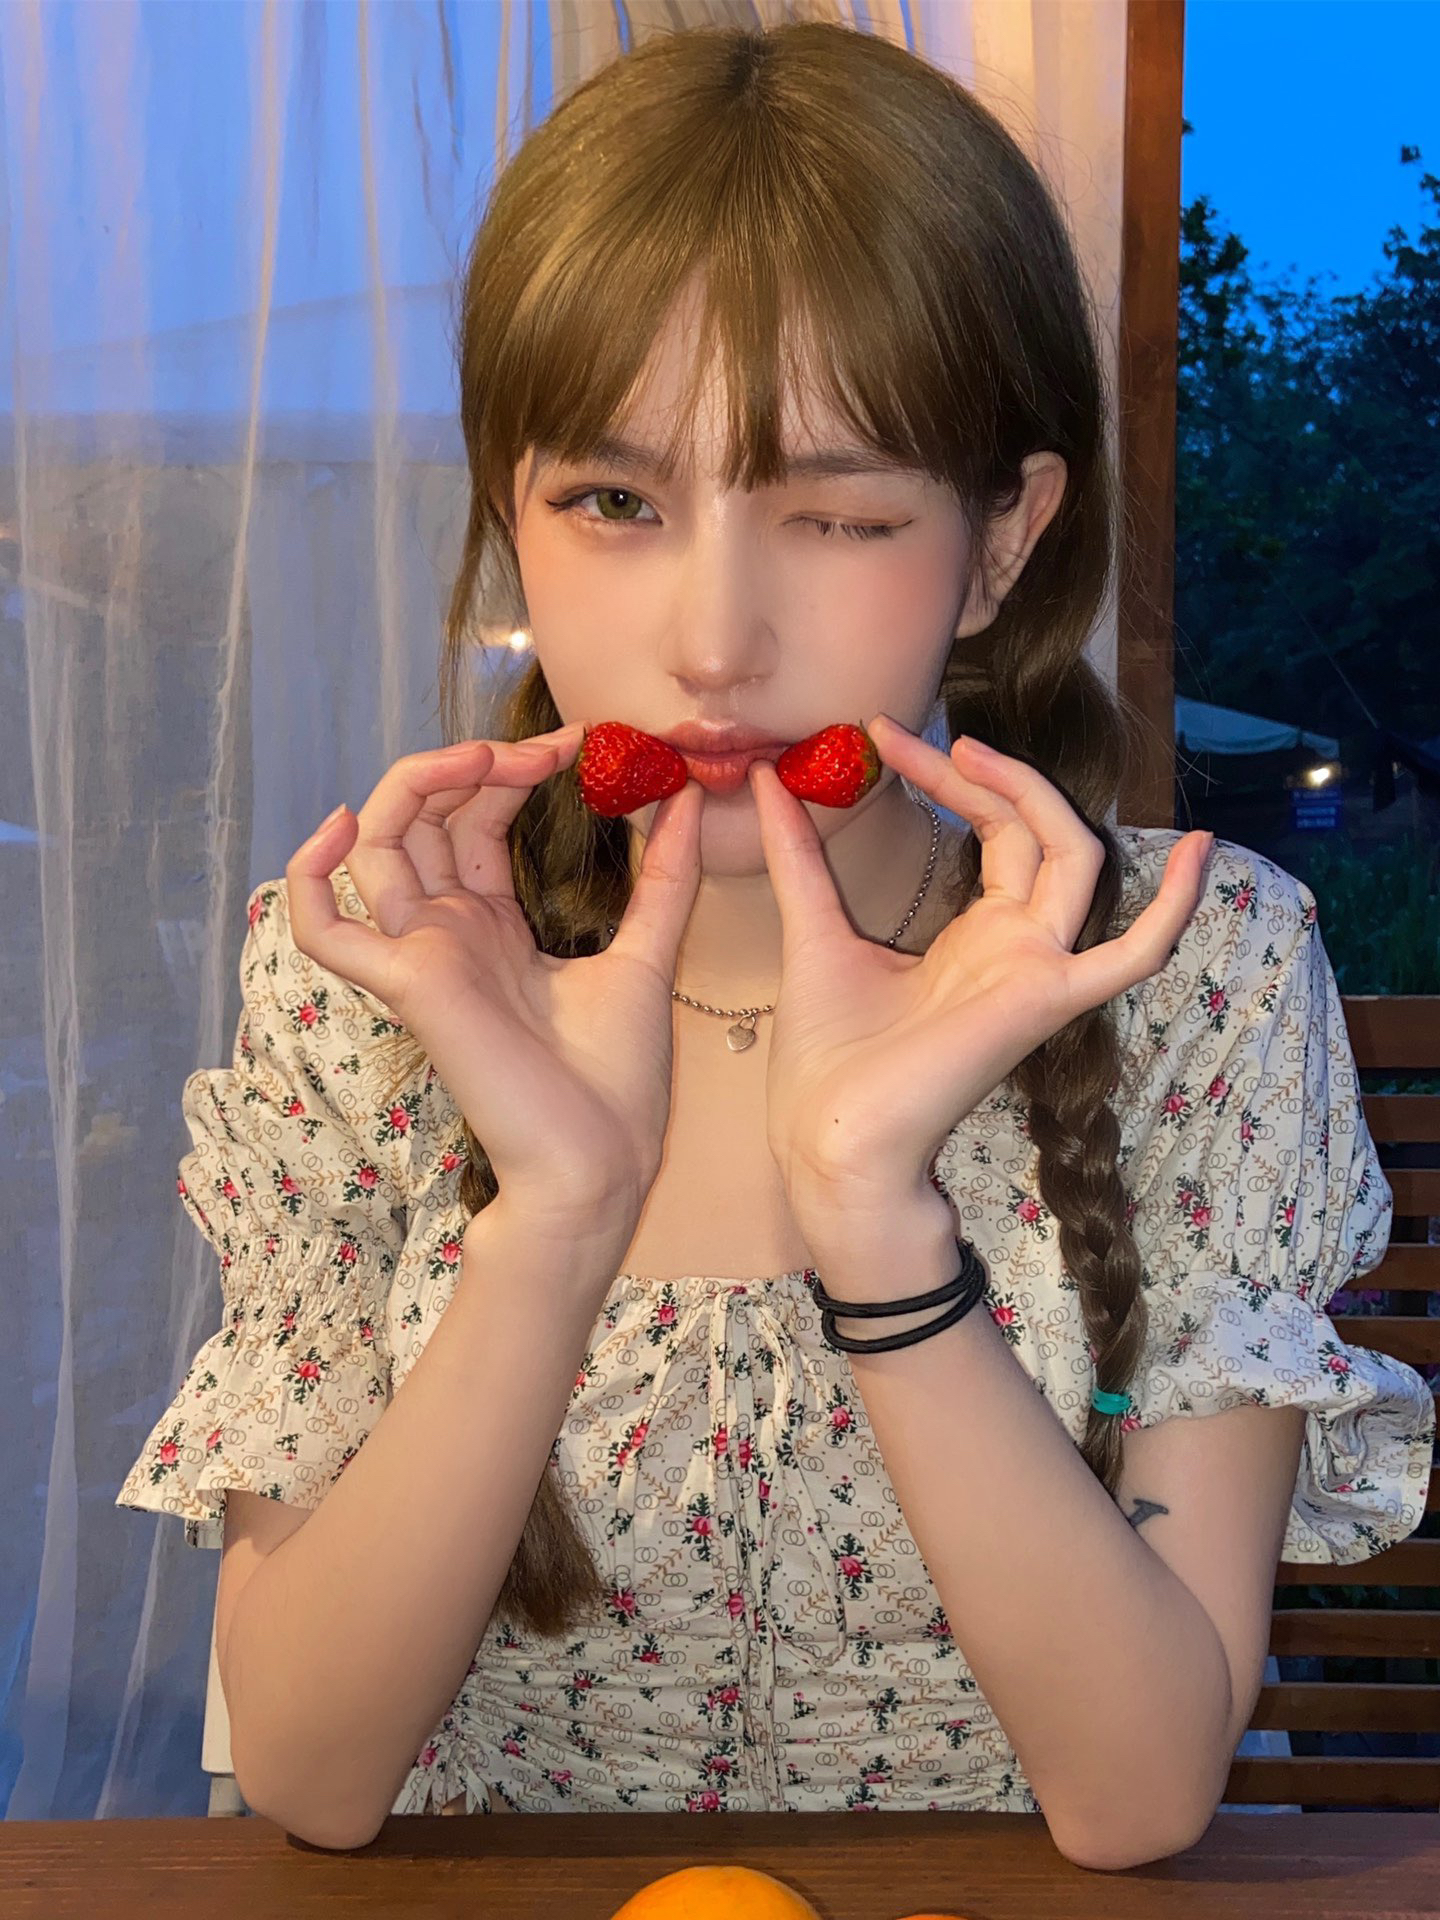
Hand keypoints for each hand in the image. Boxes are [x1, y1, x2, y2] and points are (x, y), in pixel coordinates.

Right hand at [284, 726, 705, 1223]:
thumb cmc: (617, 1081)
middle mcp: (446, 935)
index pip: (472, 822)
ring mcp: (420, 956)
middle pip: (423, 819)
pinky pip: (321, 930)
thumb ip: (665, 876)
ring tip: (482, 759)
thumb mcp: (649, 952)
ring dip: (416, 787)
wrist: (601, 1161)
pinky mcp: (407, 983)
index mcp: (491, 929)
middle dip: (472, 765)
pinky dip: (307, 877)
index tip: (575, 744)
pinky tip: (341, 824)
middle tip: (544, 749)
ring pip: (375, 848)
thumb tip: (687, 794)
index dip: (509, 772)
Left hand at [746, 713, 1211, 1211]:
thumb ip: (799, 855)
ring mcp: (1036, 972)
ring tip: (968, 750)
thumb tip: (765, 778)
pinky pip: (1132, 958)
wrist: (827, 1138)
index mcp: (975, 937)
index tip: (879, 735)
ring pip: (1076, 862)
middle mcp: (1016, 948)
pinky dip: (1173, 911)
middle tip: (906, 735)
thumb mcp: (814, 929)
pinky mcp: (1044, 1001)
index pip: (995, 830)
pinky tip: (1202, 852)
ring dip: (1033, 796)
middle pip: (1034, 831)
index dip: (951, 777)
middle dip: (980, 775)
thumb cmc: (826, 1058)